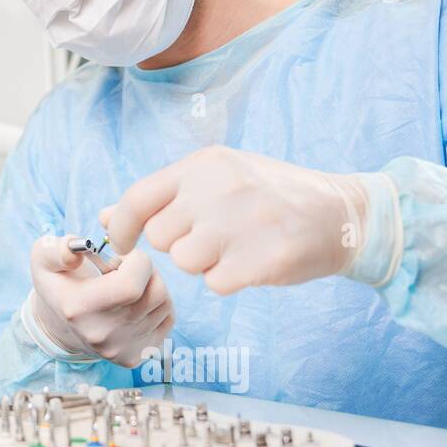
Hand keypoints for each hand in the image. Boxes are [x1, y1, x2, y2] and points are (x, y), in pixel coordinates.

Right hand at [25, 235, 173, 365]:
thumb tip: (76, 254)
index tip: (121, 257)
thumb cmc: (60, 283)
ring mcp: (120, 350)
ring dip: (153, 285)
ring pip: (165, 304)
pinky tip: (136, 302)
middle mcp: (101, 335)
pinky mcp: (136, 357)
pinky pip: (168, 320)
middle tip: (128, 267)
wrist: (60, 325)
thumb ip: (55, 249)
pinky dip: (159, 305)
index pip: (131, 284)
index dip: (136, 261)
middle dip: (148, 270)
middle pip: (155, 292)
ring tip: (130, 283)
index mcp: (78, 309)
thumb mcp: (44, 258)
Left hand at [101, 146, 369, 295]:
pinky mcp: (264, 258)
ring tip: (235, 247)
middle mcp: (220, 188)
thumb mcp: (216, 179)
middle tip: (213, 237)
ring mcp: (243, 222)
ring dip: (204, 264)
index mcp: (204, 164)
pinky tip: (253, 261)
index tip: (123, 244)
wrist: (343, 213)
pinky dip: (229, 279)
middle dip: (179, 245)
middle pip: (162, 237)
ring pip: (186, 262)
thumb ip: (161, 197)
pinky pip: (217, 282)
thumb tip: (103, 217)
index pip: (137, 198)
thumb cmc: (269, 196)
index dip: (121, 227)